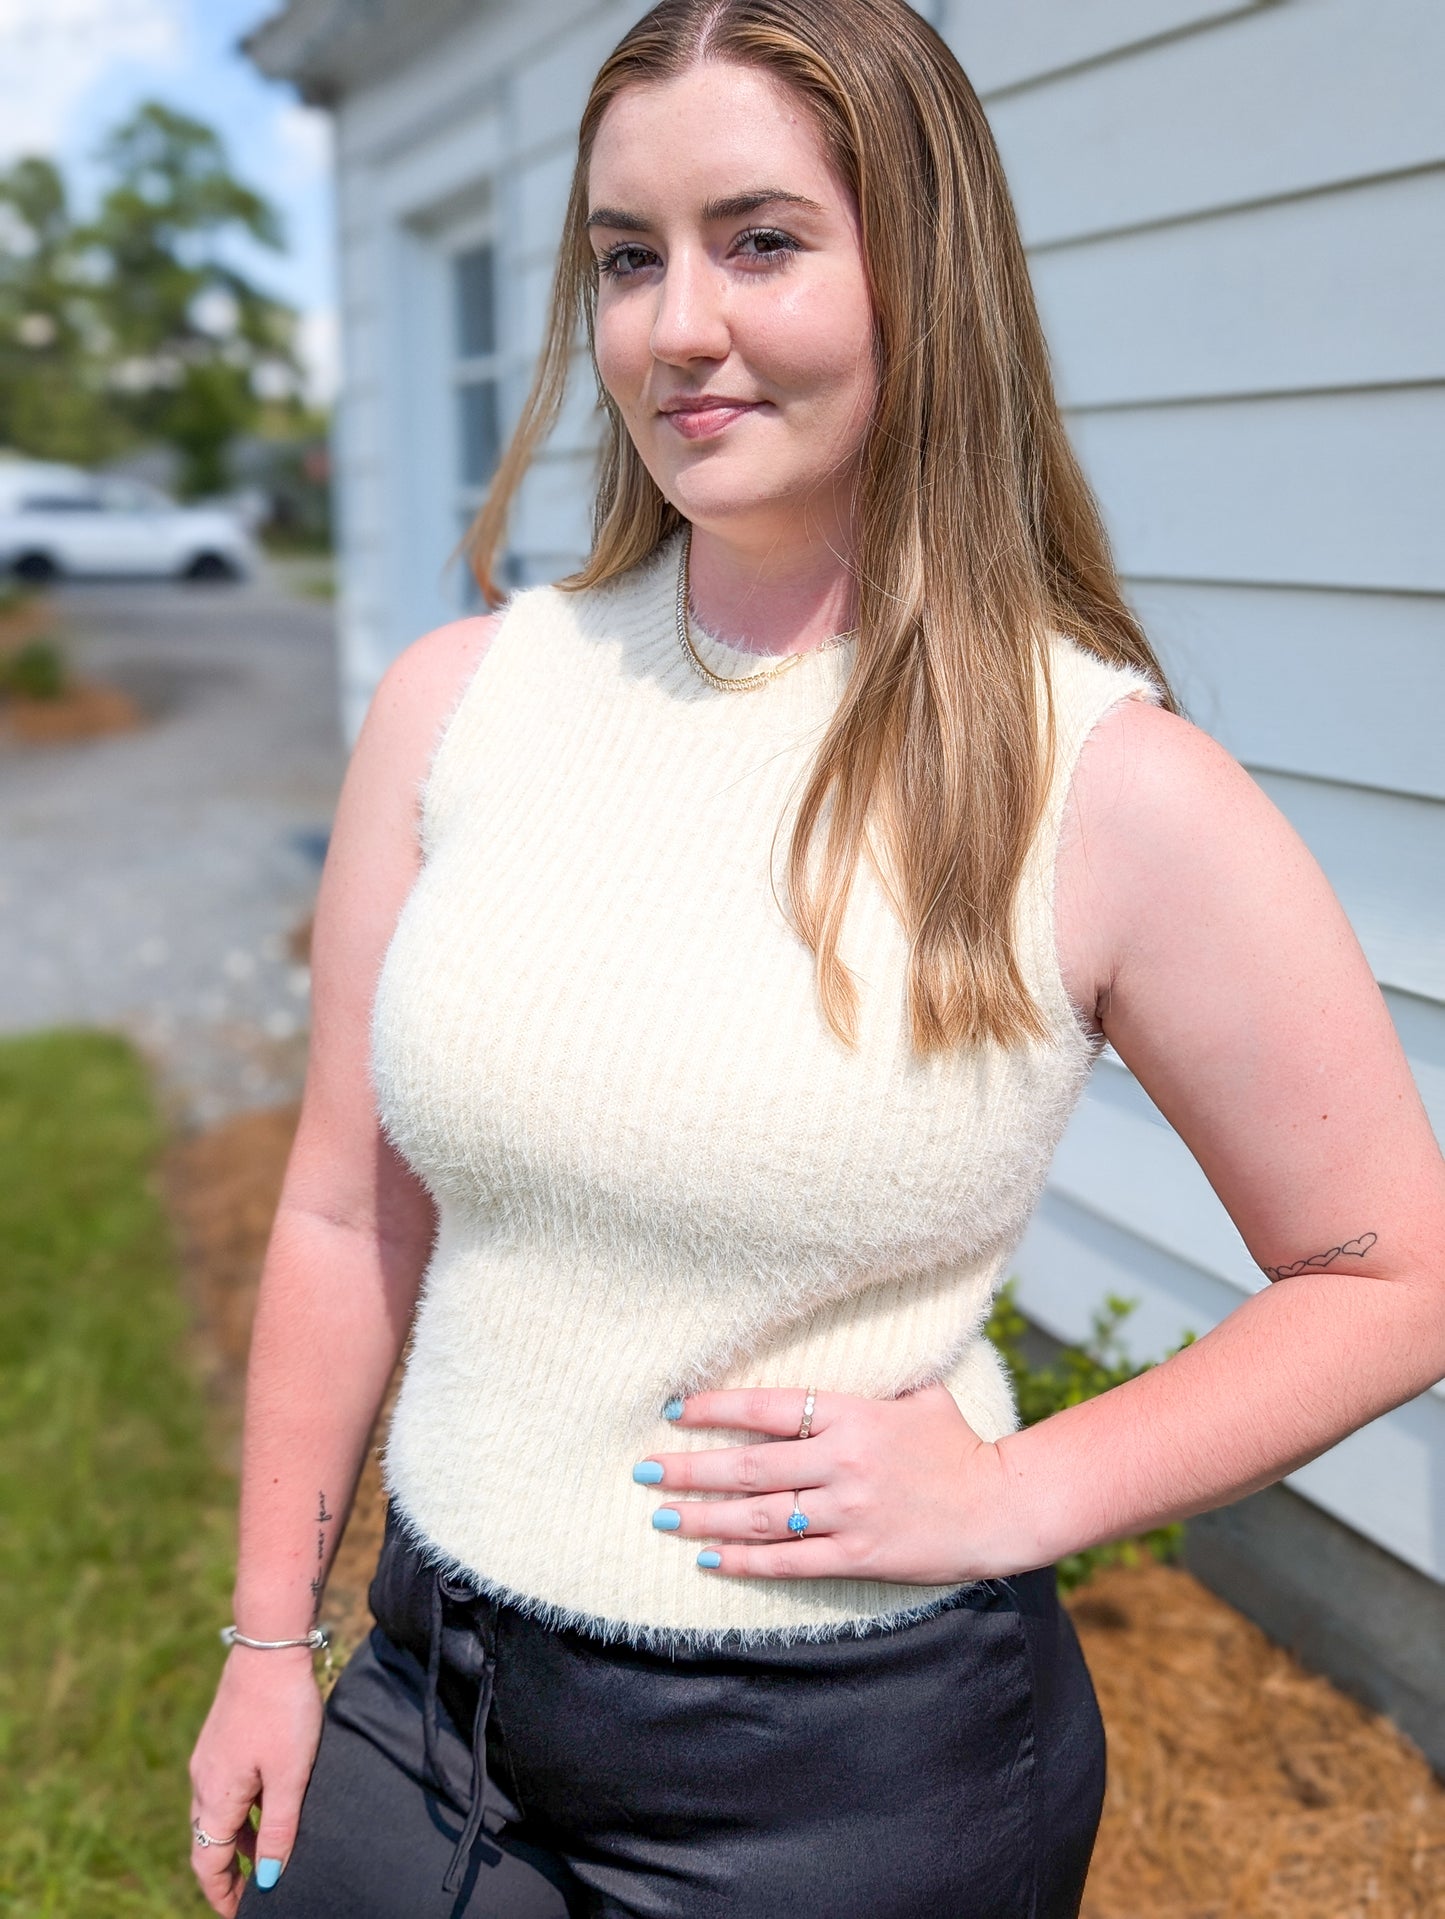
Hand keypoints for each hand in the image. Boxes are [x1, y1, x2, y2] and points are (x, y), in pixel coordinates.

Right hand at [189, 1647, 322, 1914]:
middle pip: (207, 1840)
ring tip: (266, 1855)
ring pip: (218, 1813)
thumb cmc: (283, 1711)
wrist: (270, 1646)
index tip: (241, 1913)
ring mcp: (210, 1757)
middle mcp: (203, 1780)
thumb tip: (265, 1878)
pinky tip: (269, 1804)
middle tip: (253, 1891)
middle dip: (227, 1870)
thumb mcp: (290, 1776)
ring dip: (237, 1839)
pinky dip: (242, 1809)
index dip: (221, 1893)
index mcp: (215, 1795)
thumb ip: (279, 1829)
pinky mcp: (222, 1738)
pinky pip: (226, 1788)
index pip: (206, 1862)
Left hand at [635, 1384, 1026, 1583]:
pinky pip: (790, 1563)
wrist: (1001, 1505)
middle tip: (642, 1469)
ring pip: (760, 1517)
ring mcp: (849, 1513)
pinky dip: (746, 1561)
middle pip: (749, 1468)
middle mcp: (843, 1463)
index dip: (714, 1410)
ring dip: (704, 1517)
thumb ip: (873, 1380)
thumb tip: (846, 1344)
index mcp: (852, 1416)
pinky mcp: (859, 1556)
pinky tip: (711, 1557)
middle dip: (688, 1468)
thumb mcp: (917, 1395)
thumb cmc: (956, 1444)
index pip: (767, 1409)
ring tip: (662, 1513)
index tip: (673, 1412)